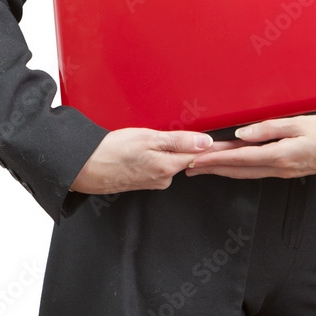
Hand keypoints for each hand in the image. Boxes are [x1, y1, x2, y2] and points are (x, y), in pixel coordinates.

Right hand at [69, 128, 214, 193]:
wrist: (84, 167)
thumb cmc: (112, 150)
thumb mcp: (148, 138)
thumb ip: (179, 141)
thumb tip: (206, 143)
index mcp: (167, 167)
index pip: (201, 157)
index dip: (215, 148)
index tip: (231, 143)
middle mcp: (163, 178)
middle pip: (188, 159)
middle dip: (195, 147)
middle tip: (206, 134)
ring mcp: (153, 181)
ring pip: (172, 162)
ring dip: (175, 150)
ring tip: (171, 136)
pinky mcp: (143, 181)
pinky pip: (160, 166)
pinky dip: (161, 156)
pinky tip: (151, 148)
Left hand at [185, 115, 315, 179]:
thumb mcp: (299, 123)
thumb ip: (269, 128)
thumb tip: (243, 133)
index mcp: (279, 155)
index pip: (239, 157)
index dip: (215, 158)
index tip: (196, 159)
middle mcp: (279, 167)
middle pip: (238, 169)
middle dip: (212, 168)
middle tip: (190, 166)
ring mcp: (284, 171)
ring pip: (246, 172)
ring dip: (224, 169)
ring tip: (205, 166)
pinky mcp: (288, 170)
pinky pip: (257, 171)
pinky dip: (240, 168)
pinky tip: (234, 164)